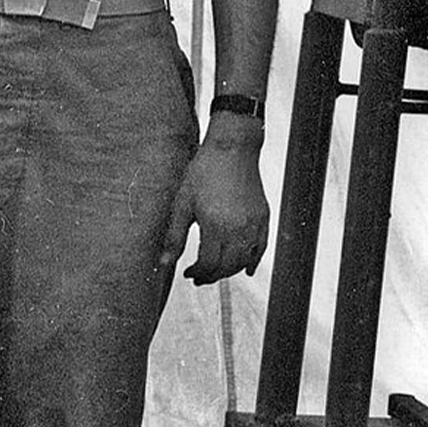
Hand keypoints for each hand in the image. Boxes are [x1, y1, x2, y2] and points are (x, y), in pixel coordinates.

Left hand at [162, 136, 268, 284]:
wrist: (232, 149)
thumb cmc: (204, 172)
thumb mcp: (182, 203)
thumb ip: (174, 237)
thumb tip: (164, 262)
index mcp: (215, 226)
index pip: (209, 264)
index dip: (197, 273)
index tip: (187, 273)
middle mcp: (238, 230)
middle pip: (227, 266)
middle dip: (211, 276)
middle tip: (198, 277)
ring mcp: (254, 225)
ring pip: (244, 261)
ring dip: (229, 270)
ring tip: (215, 271)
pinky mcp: (263, 218)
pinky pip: (261, 248)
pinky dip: (253, 261)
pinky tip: (244, 269)